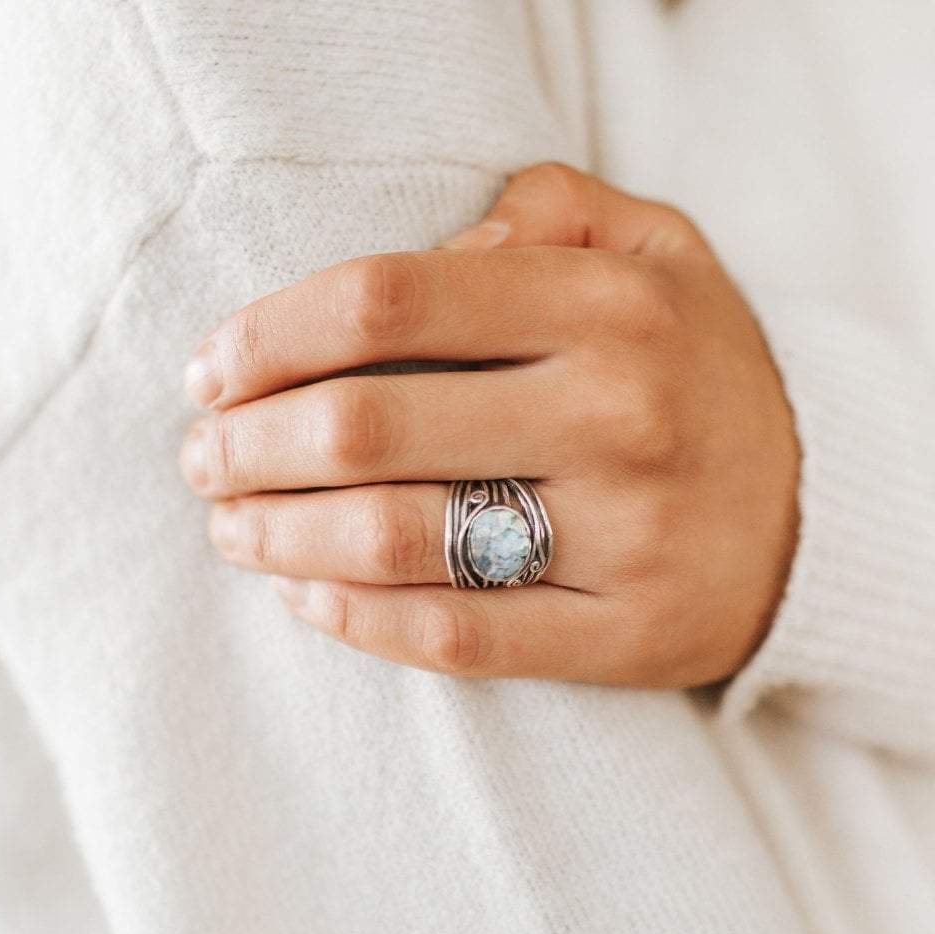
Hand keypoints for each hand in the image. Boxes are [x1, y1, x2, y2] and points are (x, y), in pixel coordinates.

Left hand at [179, 163, 798, 686]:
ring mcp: (625, 534)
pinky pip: (461, 635)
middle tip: (200, 458)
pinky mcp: (626, 631)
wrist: (820, 507)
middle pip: (368, 425)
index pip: (386, 300)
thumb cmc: (697, 370)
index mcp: (605, 306)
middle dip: (247, 445)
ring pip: (397, 540)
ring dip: (279, 537)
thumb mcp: (656, 250)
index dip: (269, 334)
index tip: (210, 370)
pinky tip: (304, 598)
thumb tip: (432, 242)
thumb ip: (548, 211)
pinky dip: (358, 621)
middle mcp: (616, 414)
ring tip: (230, 528)